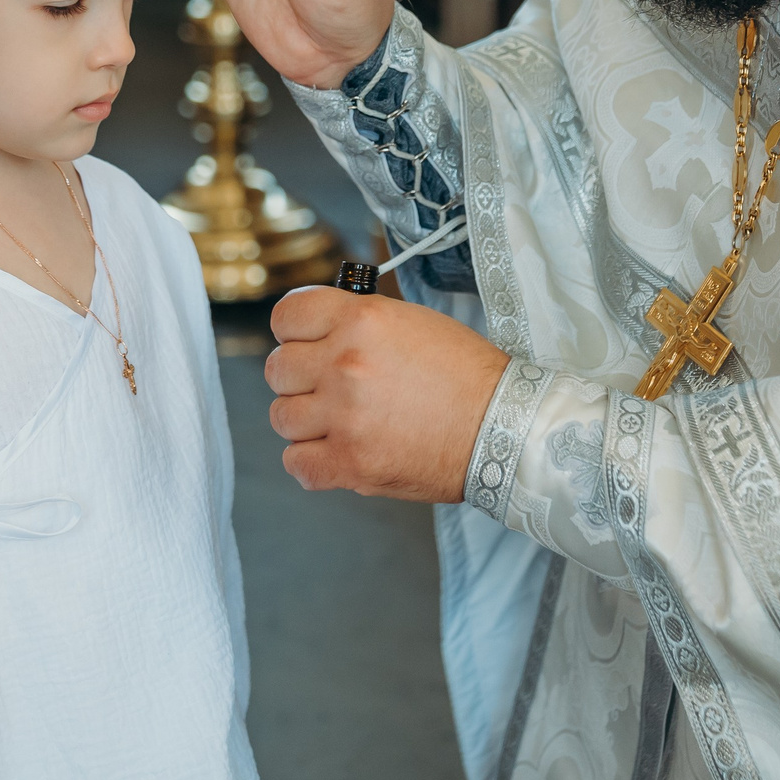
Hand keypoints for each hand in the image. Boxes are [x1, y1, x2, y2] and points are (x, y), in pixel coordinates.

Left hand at [264, 287, 509, 501]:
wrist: (501, 427)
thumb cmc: (464, 374)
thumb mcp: (410, 322)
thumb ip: (357, 324)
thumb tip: (317, 334)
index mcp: (361, 321)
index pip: (286, 316)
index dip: (293, 332)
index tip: (305, 343)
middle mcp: (345, 364)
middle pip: (278, 369)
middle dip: (299, 377)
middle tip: (328, 386)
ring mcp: (344, 416)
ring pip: (281, 416)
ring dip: (304, 419)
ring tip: (337, 421)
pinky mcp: (350, 463)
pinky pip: (296, 463)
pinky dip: (309, 460)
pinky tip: (334, 451)